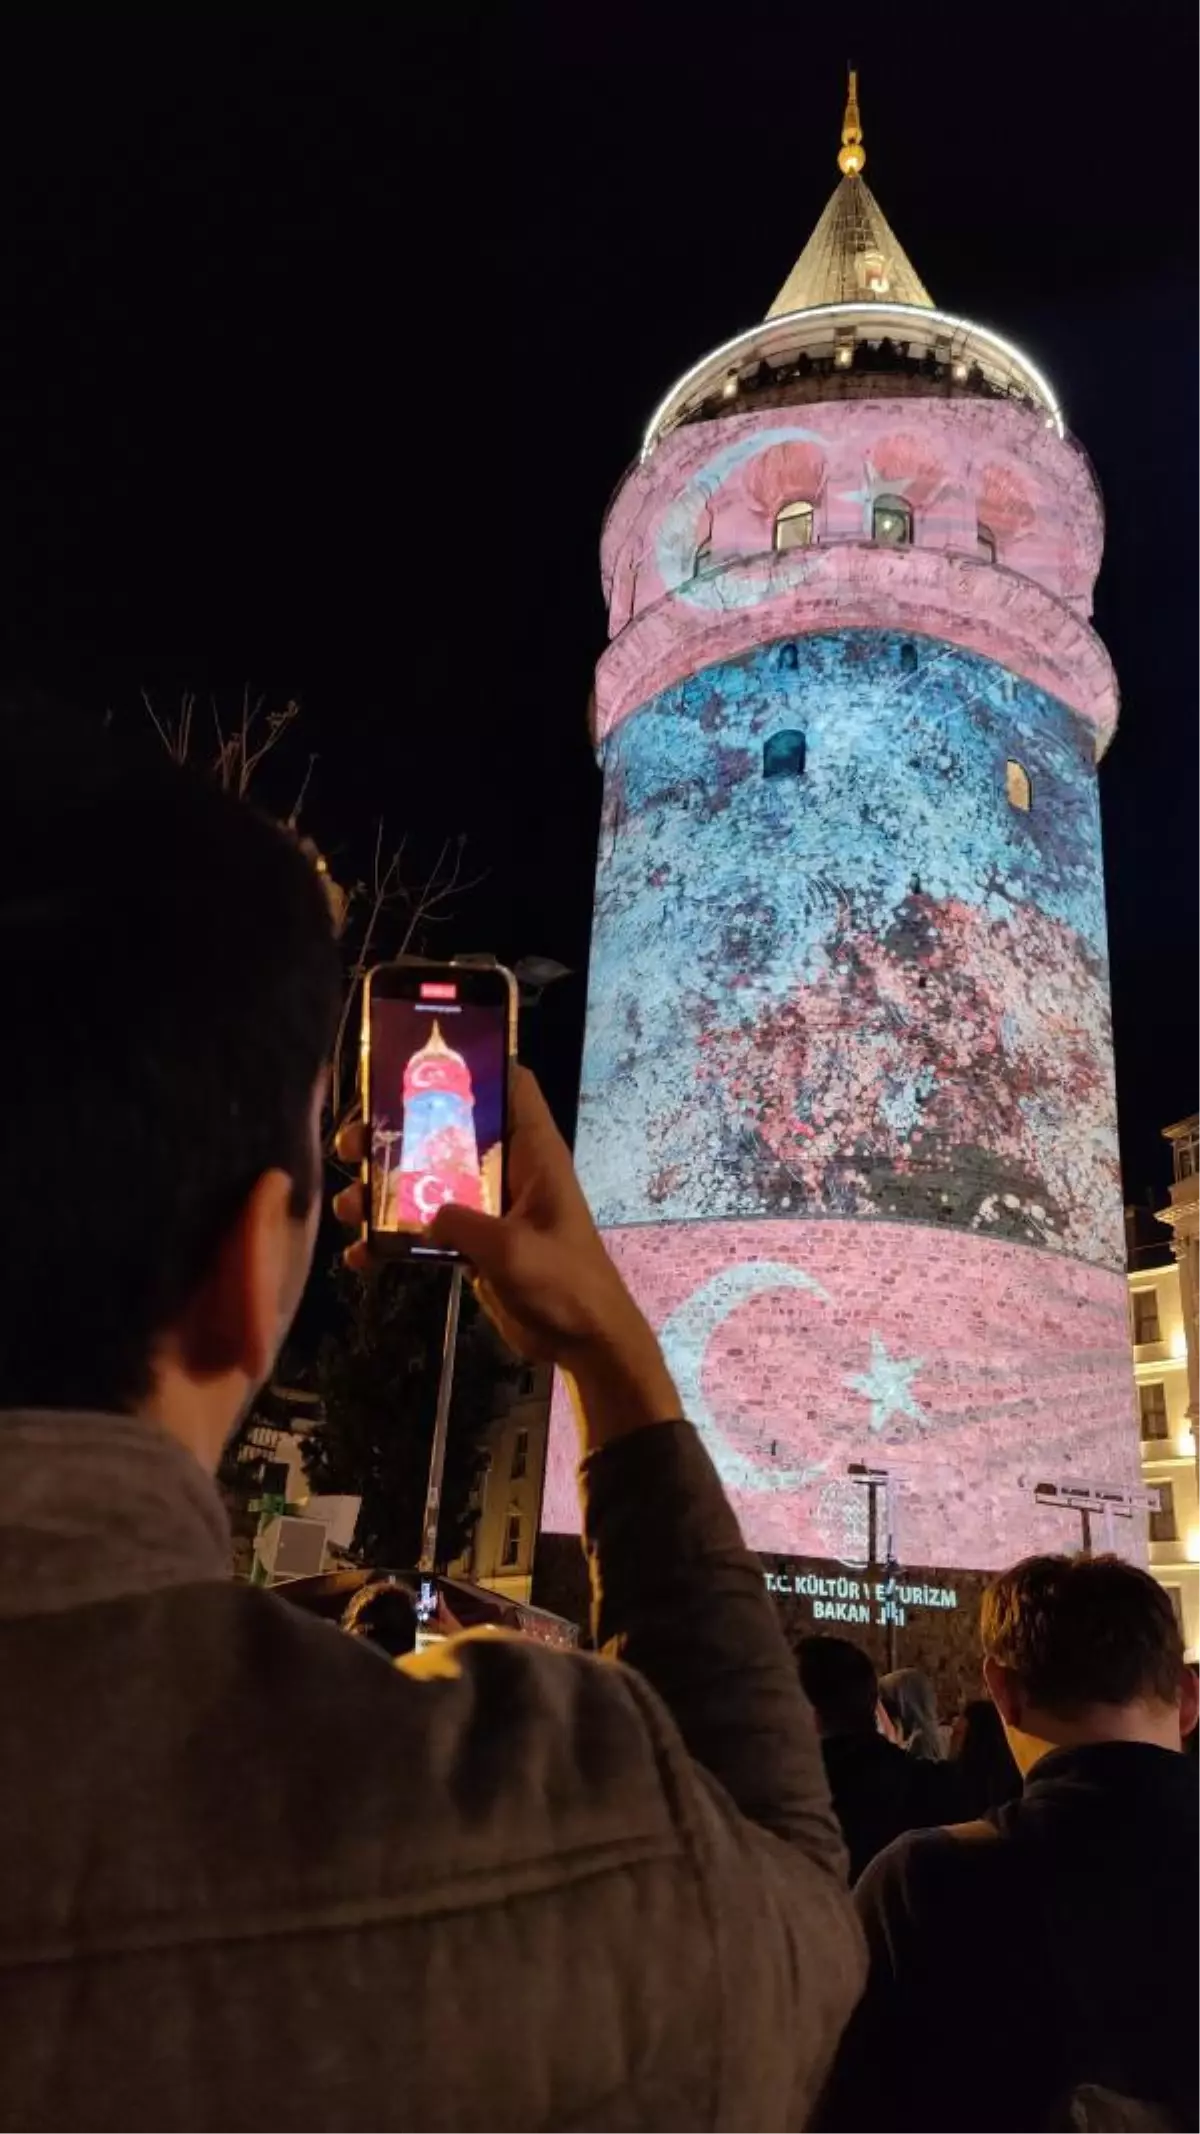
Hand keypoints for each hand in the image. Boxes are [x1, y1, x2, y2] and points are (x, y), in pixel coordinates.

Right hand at [333, 1068, 679, 1445]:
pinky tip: (359, 1257)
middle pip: (447, 1131)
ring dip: (381, 1190)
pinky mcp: (472, 1243)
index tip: (418, 1064)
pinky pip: (423, 1229)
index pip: (512, 1086)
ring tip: (347, 1205)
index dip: (474, 1065)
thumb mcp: (514, 1250)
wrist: (583, 1342)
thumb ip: (465, 1224)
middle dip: (396, 1133)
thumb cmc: (565, 1283)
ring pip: (425, 1180)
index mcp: (532, 1153)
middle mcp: (507, 1170)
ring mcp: (487, 1207)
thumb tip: (424, 1212)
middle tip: (352, 1143)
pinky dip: (391, 1241)